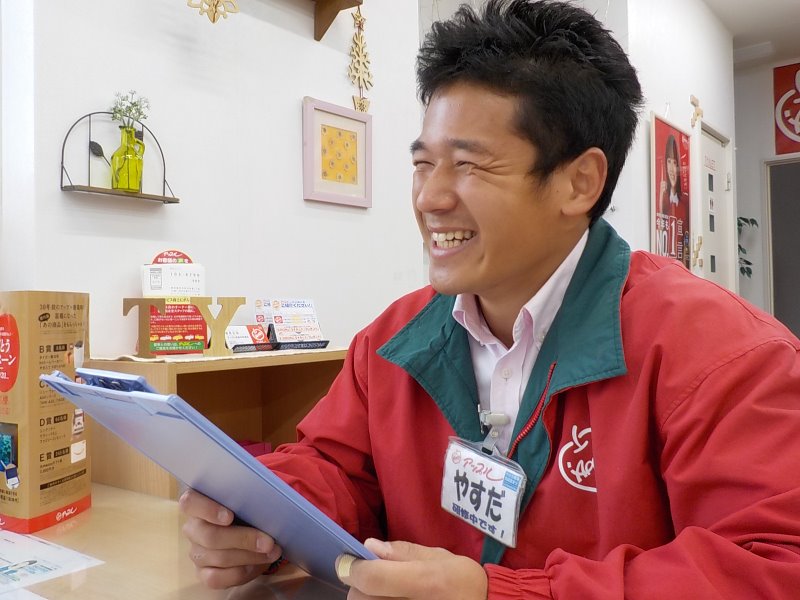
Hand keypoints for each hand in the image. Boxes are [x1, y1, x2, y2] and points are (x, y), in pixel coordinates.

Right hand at [179, 489, 282, 588]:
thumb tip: (266, 506)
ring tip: (271, 552)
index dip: (207, 510)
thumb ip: (248, 500)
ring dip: (249, 556)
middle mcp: (193, 528)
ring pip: (218, 558)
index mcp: (198, 503)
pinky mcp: (202, 573)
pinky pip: (216, 578)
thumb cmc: (246, 510)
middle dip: (243, 540)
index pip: (189, 502)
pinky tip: (257, 565)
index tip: (229, 517)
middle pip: (209, 536)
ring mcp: (196, 552)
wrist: (249, 532)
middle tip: (268, 542)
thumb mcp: (246, 501)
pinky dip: (241, 572)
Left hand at [337, 538, 487, 599]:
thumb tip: (370, 546)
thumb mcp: (439, 557)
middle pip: (361, 598)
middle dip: (359, 585)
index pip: (372, 578)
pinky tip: (388, 598)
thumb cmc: (464, 581)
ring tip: (382, 591)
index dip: (354, 568)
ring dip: (367, 598)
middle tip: (369, 577)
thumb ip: (403, 552)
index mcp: (425, 582)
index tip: (350, 561)